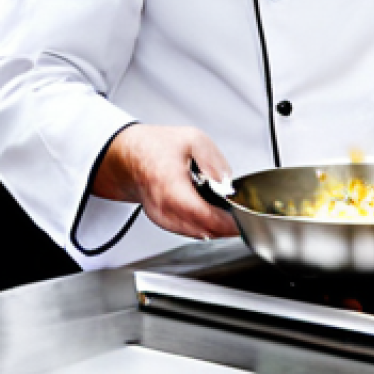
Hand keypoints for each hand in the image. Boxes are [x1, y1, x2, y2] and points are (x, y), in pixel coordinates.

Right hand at [91, 124, 238, 239]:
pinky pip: (188, 231)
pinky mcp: (162, 223)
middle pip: (203, 230)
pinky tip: (212, 215)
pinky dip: (204, 226)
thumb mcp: (191, 139)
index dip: (228, 222)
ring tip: (230, 213)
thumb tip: (225, 181)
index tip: (245, 218)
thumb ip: (212, 159)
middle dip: (227, 226)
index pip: (204, 216)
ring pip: (197, 234)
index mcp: (171, 186)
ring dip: (216, 228)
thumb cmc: (155, 147)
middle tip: (244, 215)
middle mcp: (164, 209)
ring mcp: (162, 219)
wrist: (128, 156)